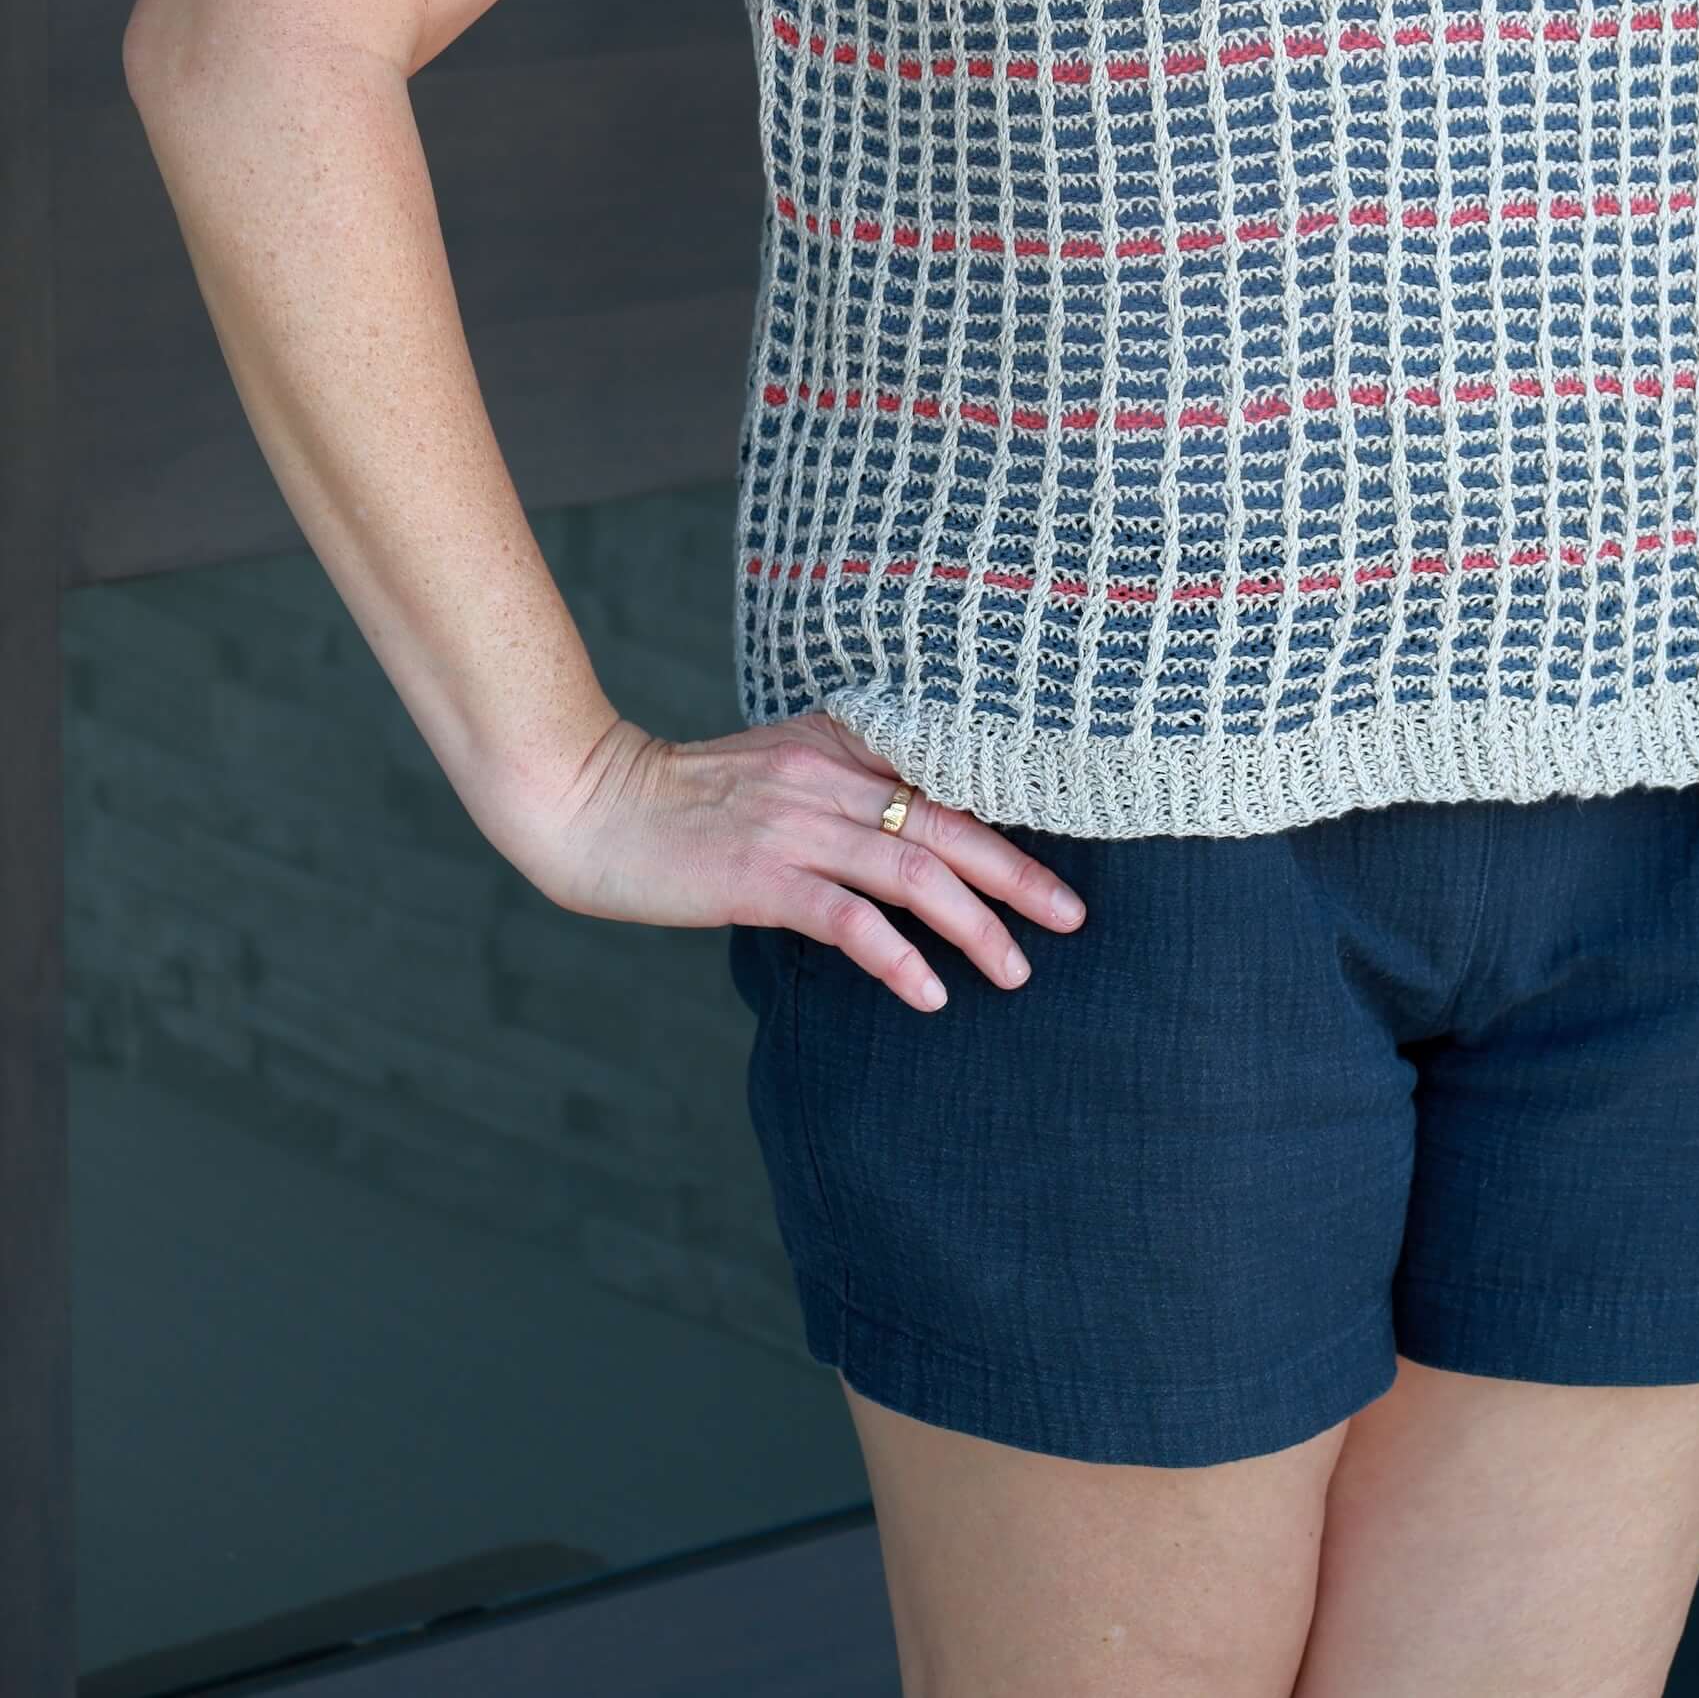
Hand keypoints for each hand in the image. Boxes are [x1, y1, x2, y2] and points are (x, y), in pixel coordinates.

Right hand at [506, 708, 1088, 1011]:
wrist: (585, 801)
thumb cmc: (678, 799)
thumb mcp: (771, 773)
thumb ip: (835, 786)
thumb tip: (905, 828)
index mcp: (834, 745)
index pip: (941, 781)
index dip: (1006, 823)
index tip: (1055, 863)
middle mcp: (825, 776)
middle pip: (947, 824)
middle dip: (1019, 874)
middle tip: (1073, 918)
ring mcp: (793, 825)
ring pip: (912, 872)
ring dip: (974, 925)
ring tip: (1016, 971)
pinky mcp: (757, 875)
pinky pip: (846, 919)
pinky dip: (897, 957)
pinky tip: (930, 993)